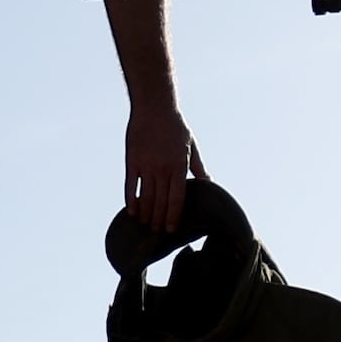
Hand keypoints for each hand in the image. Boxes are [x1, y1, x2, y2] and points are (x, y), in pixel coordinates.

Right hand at [124, 106, 199, 229]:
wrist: (154, 107)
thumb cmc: (176, 127)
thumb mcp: (192, 146)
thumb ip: (198, 167)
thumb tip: (209, 183)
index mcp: (179, 166)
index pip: (177, 198)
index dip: (174, 217)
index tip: (172, 230)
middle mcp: (162, 168)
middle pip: (161, 202)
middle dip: (160, 220)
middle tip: (158, 234)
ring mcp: (146, 165)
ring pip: (146, 197)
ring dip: (147, 214)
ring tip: (147, 226)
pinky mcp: (132, 161)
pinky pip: (131, 185)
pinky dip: (132, 200)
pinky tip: (133, 212)